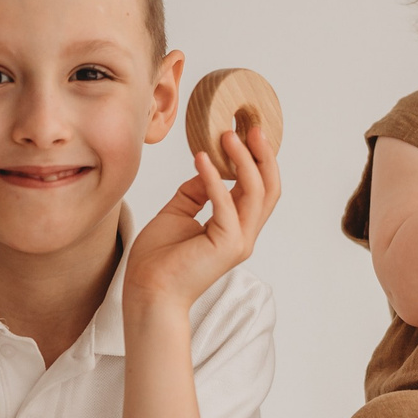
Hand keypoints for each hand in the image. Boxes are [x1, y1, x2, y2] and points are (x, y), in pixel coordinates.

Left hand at [124, 118, 280, 319]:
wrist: (148, 292)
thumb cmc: (159, 259)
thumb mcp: (178, 212)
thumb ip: (196, 191)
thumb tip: (206, 166)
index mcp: (236, 228)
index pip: (259, 188)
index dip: (257, 158)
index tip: (247, 130)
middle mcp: (244, 234)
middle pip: (269, 188)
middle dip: (263, 154)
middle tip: (251, 126)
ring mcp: (239, 241)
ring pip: (256, 192)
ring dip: (243, 160)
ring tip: (227, 135)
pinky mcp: (227, 245)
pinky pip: (225, 204)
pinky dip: (213, 178)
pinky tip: (201, 159)